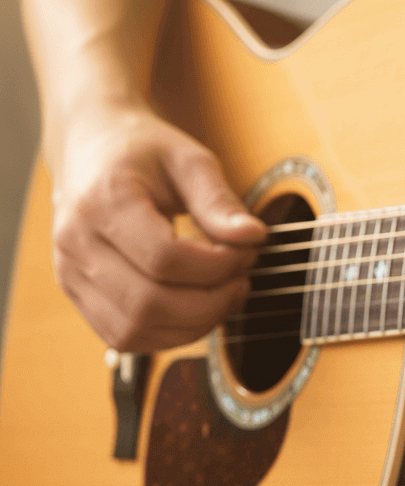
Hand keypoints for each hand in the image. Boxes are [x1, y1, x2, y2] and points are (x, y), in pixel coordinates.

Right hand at [48, 102, 265, 351]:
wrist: (91, 148)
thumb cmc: (143, 151)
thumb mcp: (189, 160)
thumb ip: (219, 200)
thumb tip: (253, 237)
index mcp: (103, 201)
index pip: (164, 258)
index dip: (217, 265)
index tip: (247, 250)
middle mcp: (76, 242)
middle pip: (148, 303)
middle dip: (211, 301)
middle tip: (242, 276)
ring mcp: (70, 273)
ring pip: (134, 330)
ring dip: (193, 324)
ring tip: (225, 293)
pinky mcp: (77, 295)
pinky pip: (124, 337)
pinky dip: (169, 334)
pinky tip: (198, 308)